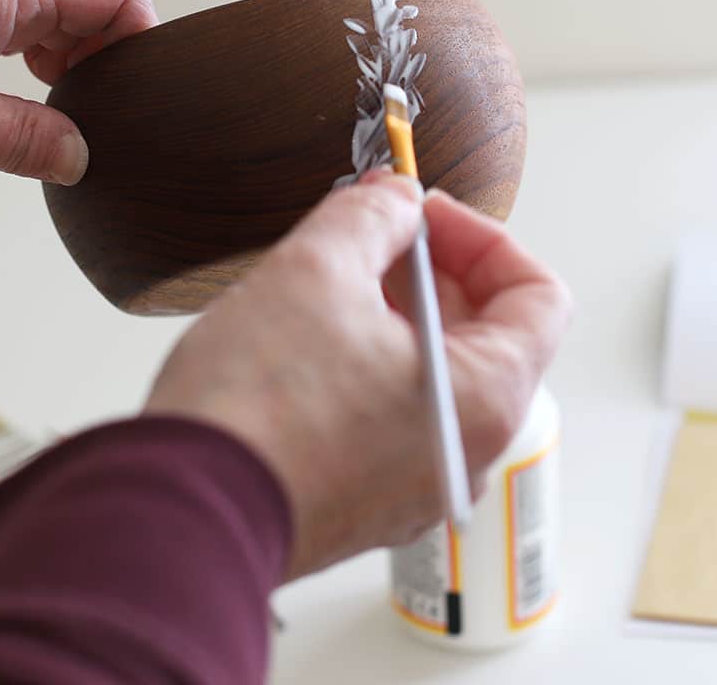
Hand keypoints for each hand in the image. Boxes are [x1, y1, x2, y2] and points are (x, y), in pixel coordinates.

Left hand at [0, 0, 156, 183]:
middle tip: (93, 124)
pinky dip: (25, 69)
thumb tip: (79, 157)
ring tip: (47, 121)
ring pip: (50, 22)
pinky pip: (10, 32)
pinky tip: (5, 107)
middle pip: (90, 8)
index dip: (143, 48)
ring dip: (64, 71)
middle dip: (104, 67)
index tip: (140, 100)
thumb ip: (26, 142)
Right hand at [145, 172, 571, 578]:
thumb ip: (372, 217)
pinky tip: (310, 340)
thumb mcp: (316, 270)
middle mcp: (466, 453)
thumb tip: (395, 200)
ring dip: (396, 316)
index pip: (537, 297)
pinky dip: (370, 366)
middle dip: (431, 272)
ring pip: (433, 377)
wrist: (179, 516)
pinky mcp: (367, 504)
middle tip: (371, 232)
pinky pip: (393, 418)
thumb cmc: (255, 408)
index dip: (483, 238)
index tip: (423, 214)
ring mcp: (417, 486)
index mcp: (484, 399)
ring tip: (332, 280)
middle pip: (485, 336)